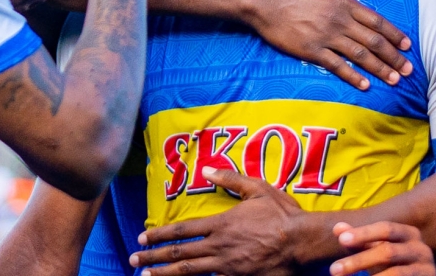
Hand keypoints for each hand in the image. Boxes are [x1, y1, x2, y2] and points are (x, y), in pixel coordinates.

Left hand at [131, 168, 304, 275]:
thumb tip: (208, 169)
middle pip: (179, 253)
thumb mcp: (257, 188)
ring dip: (164, 273)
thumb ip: (230, 179)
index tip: (142, 237)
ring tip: (146, 275)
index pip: (182, 230)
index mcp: (221, 223)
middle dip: (153, 256)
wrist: (302, 242)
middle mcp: (218, 246)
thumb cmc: (281, 214)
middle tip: (134, 259)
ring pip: (189, 271)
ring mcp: (227, 265)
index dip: (159, 234)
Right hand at [247, 0, 412, 89]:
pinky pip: (337, 66)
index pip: (377, 21)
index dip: (394, 34)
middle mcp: (340, 20)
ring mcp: (326, 36)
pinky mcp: (311, 50)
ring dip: (380, 69)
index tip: (407, 45)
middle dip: (393, 57)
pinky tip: (365, 85)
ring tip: (395, 79)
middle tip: (408, 69)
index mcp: (344, 2)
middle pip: (374, 41)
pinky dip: (353, 76)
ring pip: (360, 55)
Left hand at [330, 222, 435, 275]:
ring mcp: (426, 269)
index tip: (341, 240)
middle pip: (388, 252)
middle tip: (333, 270)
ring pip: (396, 273)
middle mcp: (421, 249)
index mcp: (409, 233)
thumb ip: (359, 239)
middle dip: (358, 261)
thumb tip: (337, 228)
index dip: (364, 234)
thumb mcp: (376, 248)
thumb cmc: (393, 262)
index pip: (386, 228)